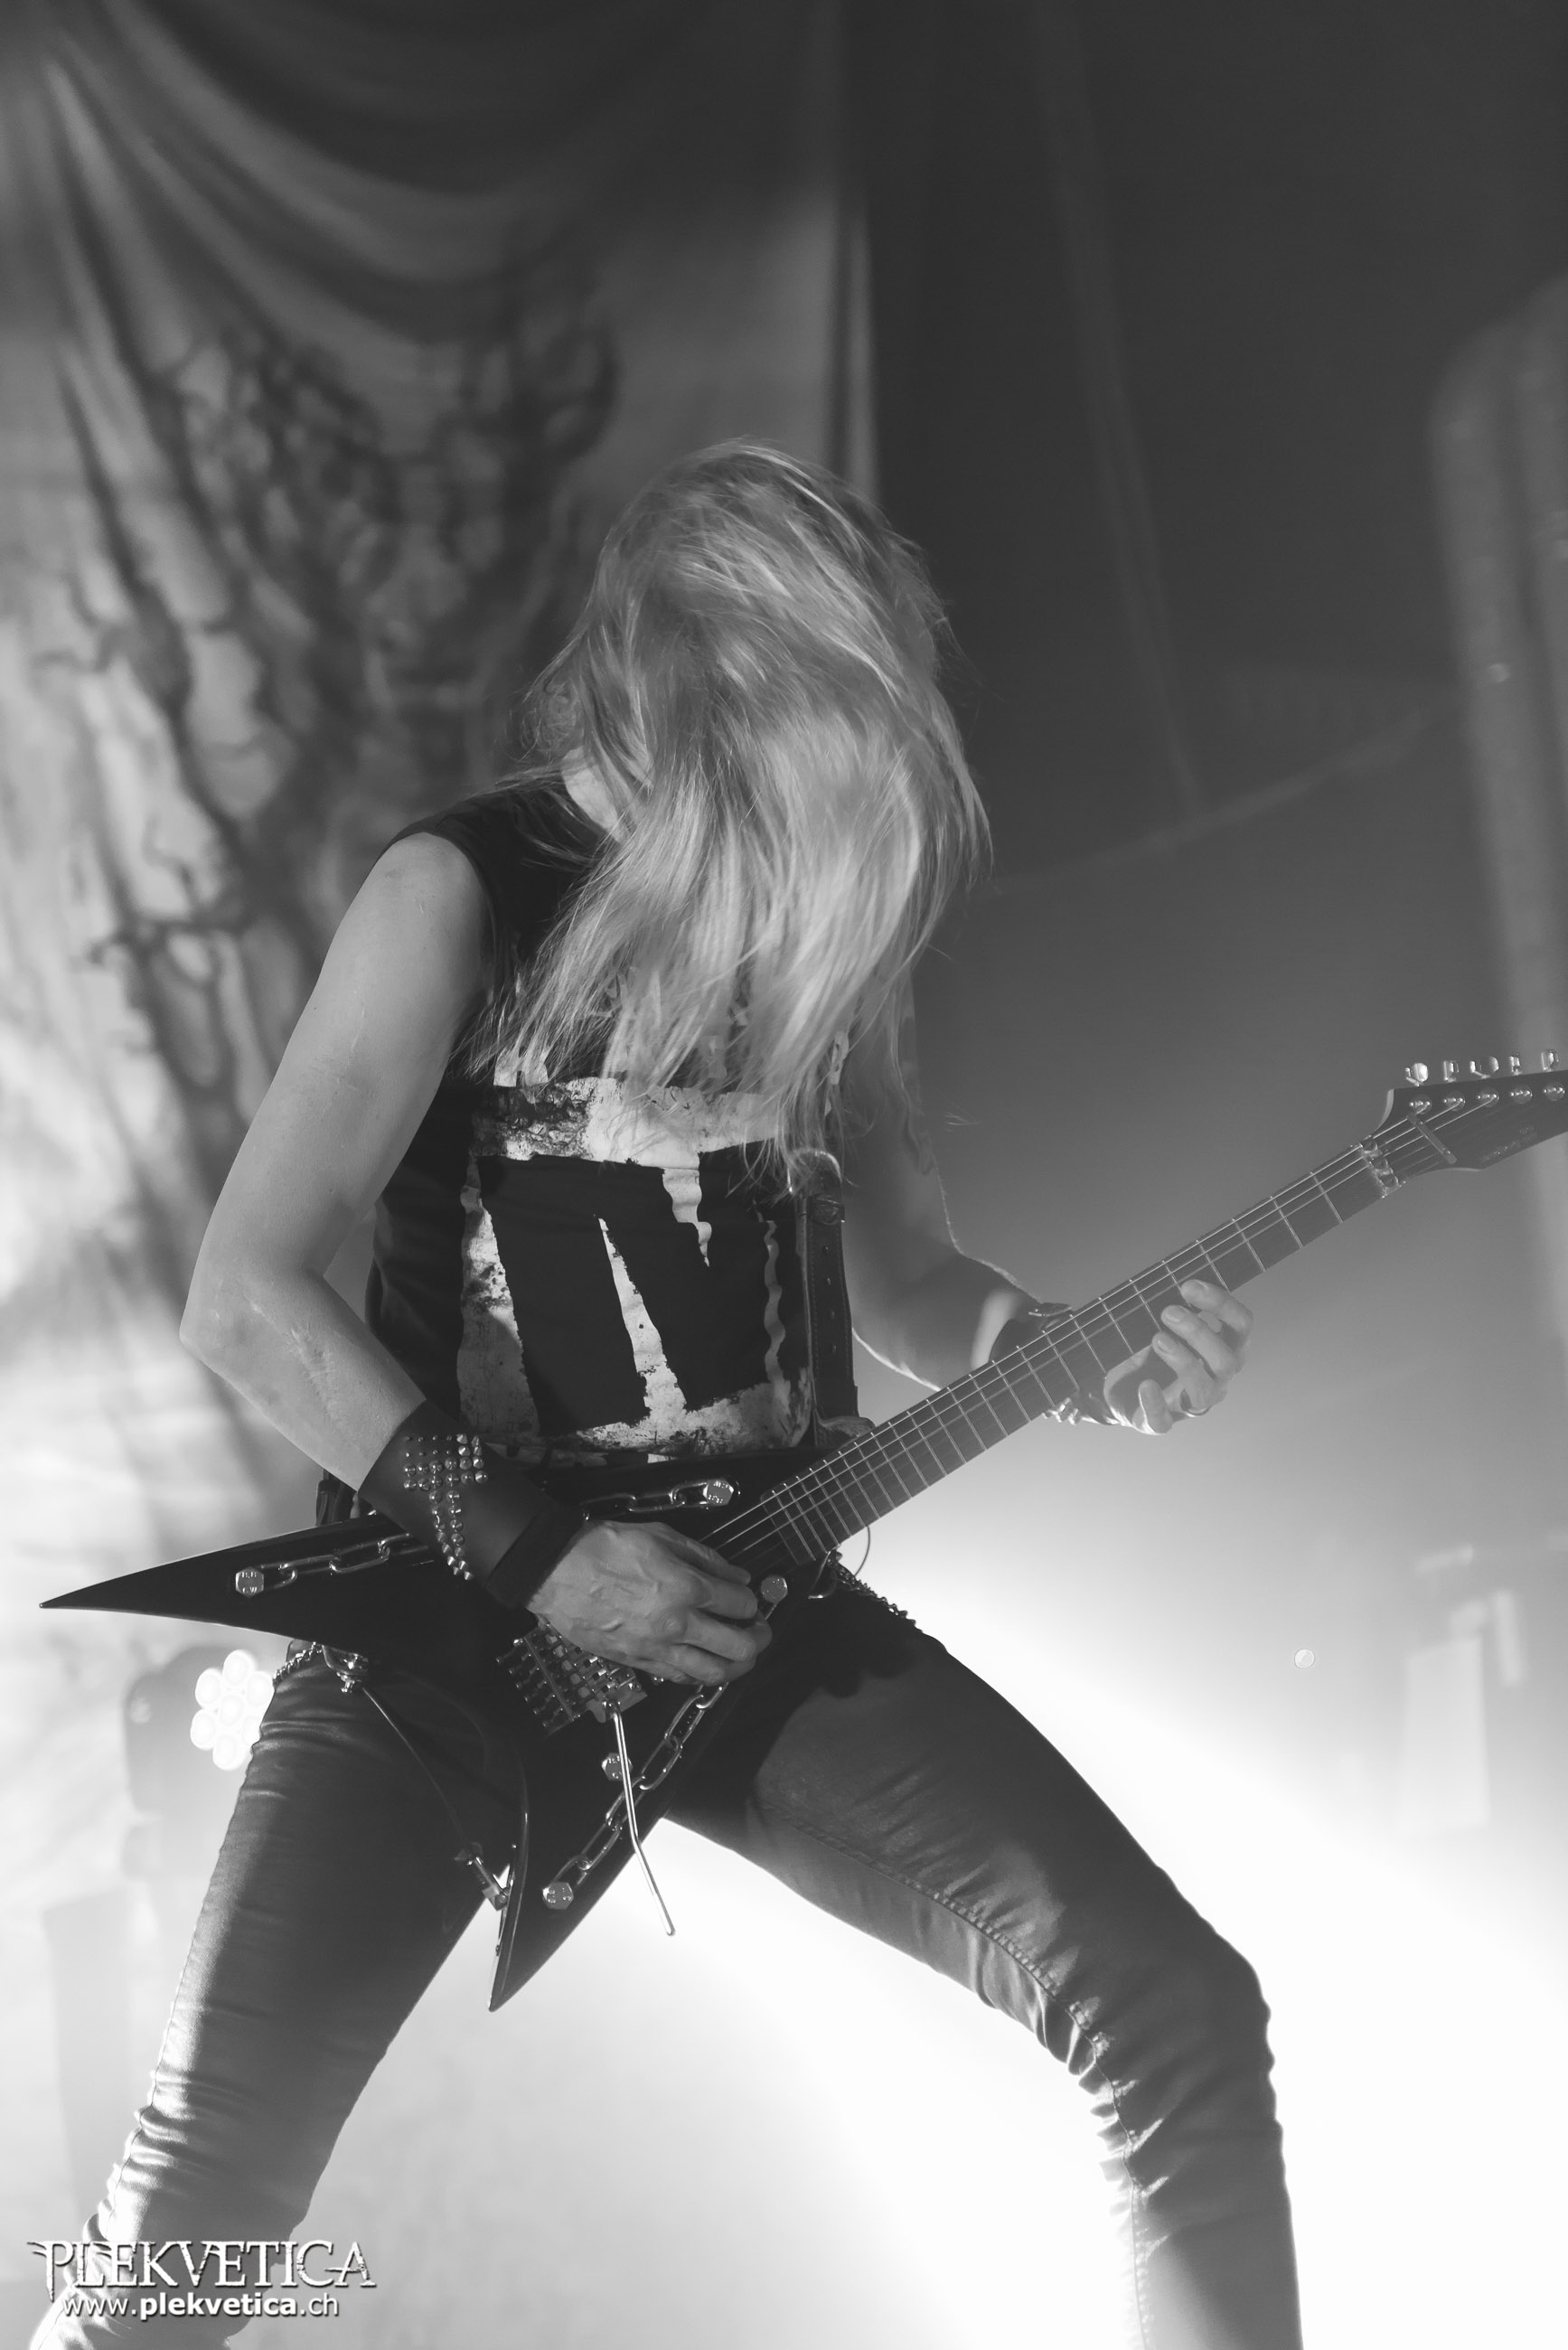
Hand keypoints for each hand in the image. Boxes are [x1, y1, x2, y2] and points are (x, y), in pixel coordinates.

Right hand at [529, 1519, 770, 1683]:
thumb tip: (737, 1576)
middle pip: (737, 1646)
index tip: (751, 1598)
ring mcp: (657, 1647)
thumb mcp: (662, 1536)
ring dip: (737, 1667)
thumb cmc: (606, 1548)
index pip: (740, 1604)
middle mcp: (677, 1624)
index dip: (753, 1601)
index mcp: (686, 1587)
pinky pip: (680, 1678)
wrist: (557, 1571)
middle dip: (758, 1639)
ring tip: (743, 1656)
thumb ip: (706, 1558)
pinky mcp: (638, 1661)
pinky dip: (701, 1675)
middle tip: (760, 1631)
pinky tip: (707, 1666)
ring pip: (713, 1673)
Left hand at [1101, 1278, 1251, 1435]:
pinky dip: (1153, 1402)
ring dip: (1183, 1360)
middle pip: (1226, 1359)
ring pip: (1202, 1390)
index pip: (1242, 1325)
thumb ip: (1176, 1307)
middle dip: (1199, 1332)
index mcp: (1224, 1349)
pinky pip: (1162, 1420)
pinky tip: (1145, 1385)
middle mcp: (1216, 1378)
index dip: (1222, 1303)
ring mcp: (1191, 1403)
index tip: (1188, 1286)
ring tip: (1156, 1338)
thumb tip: (1171, 1279)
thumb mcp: (1166, 1325)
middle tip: (1167, 1311)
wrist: (1122, 1388)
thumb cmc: (1153, 1350)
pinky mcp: (1160, 1422)